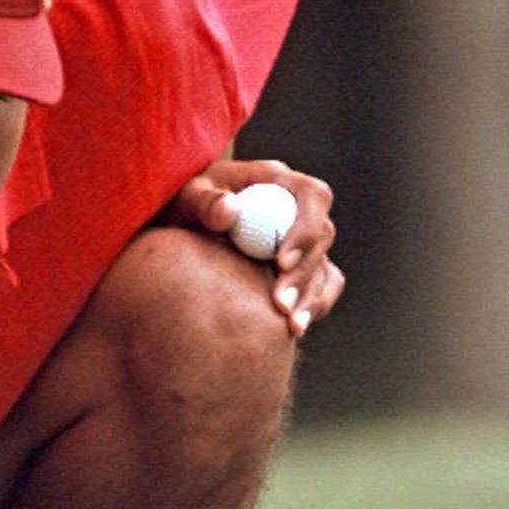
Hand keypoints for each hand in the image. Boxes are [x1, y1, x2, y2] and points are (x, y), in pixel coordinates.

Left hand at [171, 157, 343, 337]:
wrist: (183, 225)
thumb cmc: (185, 204)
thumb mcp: (186, 197)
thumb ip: (204, 202)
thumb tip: (228, 210)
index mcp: (277, 181)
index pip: (311, 196)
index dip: (305, 228)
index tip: (281, 261)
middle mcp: (296, 208)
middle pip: (322, 236)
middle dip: (304, 272)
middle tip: (281, 304)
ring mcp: (301, 238)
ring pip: (325, 266)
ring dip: (312, 297)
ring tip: (292, 326)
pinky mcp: (300, 265)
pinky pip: (322, 285)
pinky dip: (314, 306)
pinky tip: (295, 328)